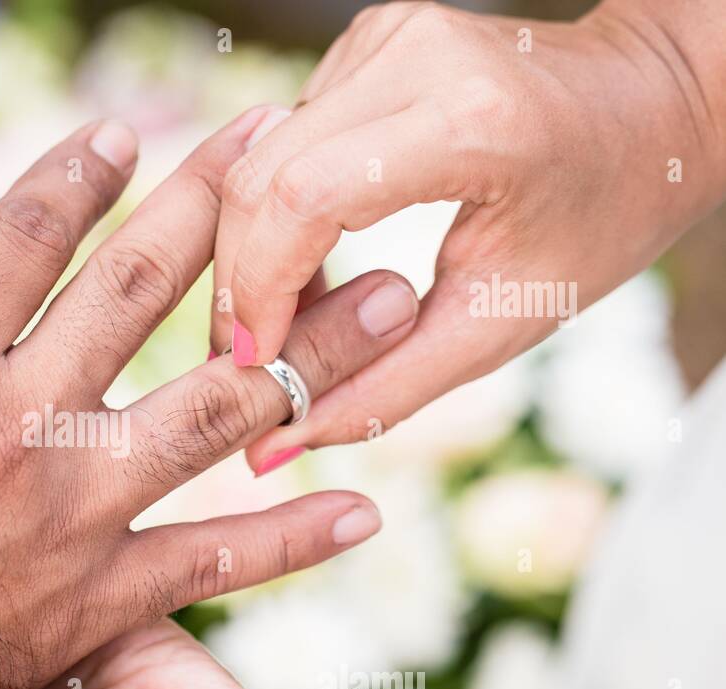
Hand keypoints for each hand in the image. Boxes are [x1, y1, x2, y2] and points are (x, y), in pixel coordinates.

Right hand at [0, 117, 415, 688]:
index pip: (28, 229)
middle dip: (220, 200)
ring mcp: (66, 510)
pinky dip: (288, 535)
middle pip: (143, 286)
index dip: (81, 170)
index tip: (126, 136)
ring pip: (212, 402)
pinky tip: (365, 505)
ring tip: (395, 292)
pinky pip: (209, 560)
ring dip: (307, 340)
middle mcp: (15, 421)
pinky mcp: (91, 596)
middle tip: (284, 141)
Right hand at [210, 0, 725, 469]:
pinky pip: (284, 139)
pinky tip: (314, 258)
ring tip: (286, 318)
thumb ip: (386, 389)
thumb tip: (275, 445)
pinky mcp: (365, 38)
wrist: (653, 102)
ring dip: (253, 250)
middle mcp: (415, 55)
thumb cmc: (600, 213)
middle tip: (248, 357)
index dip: (259, 288)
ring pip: (257, 158)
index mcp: (470, 120)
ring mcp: (384, 35)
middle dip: (239, 280)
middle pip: (260, 176)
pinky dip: (279, 211)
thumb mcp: (502, 320)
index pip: (305, 198)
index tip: (252, 360)